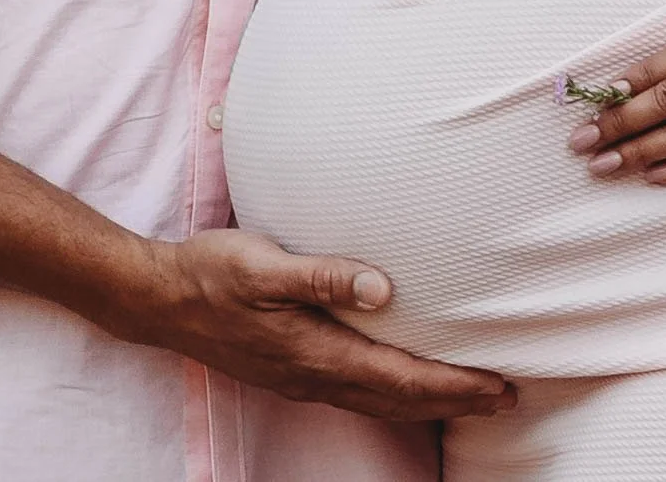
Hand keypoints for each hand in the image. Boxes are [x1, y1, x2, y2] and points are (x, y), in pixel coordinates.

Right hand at [127, 229, 516, 419]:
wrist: (157, 299)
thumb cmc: (210, 273)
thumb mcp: (262, 264)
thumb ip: (321, 275)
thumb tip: (382, 288)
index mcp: (315, 352)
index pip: (401, 378)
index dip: (455, 385)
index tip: (500, 385)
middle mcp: (313, 375)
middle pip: (399, 400)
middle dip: (456, 401)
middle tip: (508, 398)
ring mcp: (299, 378)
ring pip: (378, 401)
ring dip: (428, 401)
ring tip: (470, 395)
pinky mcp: (289, 371)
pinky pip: (356, 393)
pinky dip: (393, 394)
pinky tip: (400, 383)